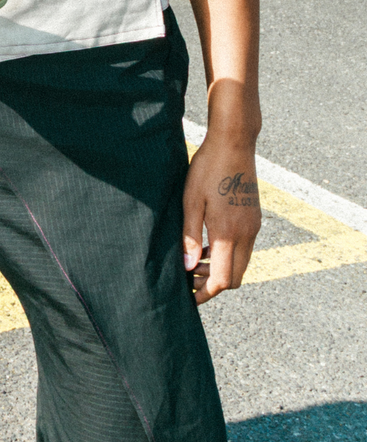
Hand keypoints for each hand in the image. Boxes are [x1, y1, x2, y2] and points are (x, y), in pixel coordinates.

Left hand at [182, 133, 259, 304]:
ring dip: (220, 269)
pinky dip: (227, 255)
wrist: (234, 144)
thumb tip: (188, 267)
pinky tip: (207, 244)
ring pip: (241, 263)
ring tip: (194, 260)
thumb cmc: (207, 170)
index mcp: (229, 233)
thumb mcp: (190, 201)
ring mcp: (253, 227)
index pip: (224, 280)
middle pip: (236, 277)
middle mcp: (247, 234)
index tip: (189, 297)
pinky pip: (244, 248)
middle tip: (188, 278)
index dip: (206, 293)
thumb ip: (190, 236)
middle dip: (213, 284)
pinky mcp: (254, 219)